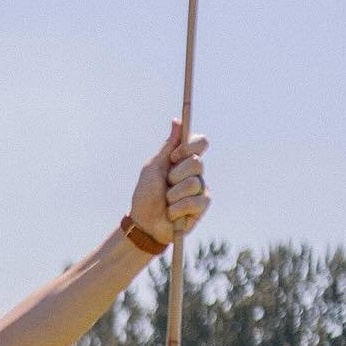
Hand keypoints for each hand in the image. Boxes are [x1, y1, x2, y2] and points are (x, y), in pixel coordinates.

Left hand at [129, 120, 210, 246]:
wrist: (143, 224)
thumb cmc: (146, 195)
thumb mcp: (153, 168)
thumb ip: (168, 146)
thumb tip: (176, 121)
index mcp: (184, 160)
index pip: (200, 142)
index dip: (190, 147)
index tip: (174, 157)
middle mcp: (195, 172)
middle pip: (197, 162)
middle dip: (176, 176)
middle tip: (166, 186)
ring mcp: (200, 189)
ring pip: (194, 183)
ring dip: (174, 195)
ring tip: (167, 202)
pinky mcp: (201, 206)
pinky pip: (195, 202)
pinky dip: (178, 208)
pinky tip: (172, 214)